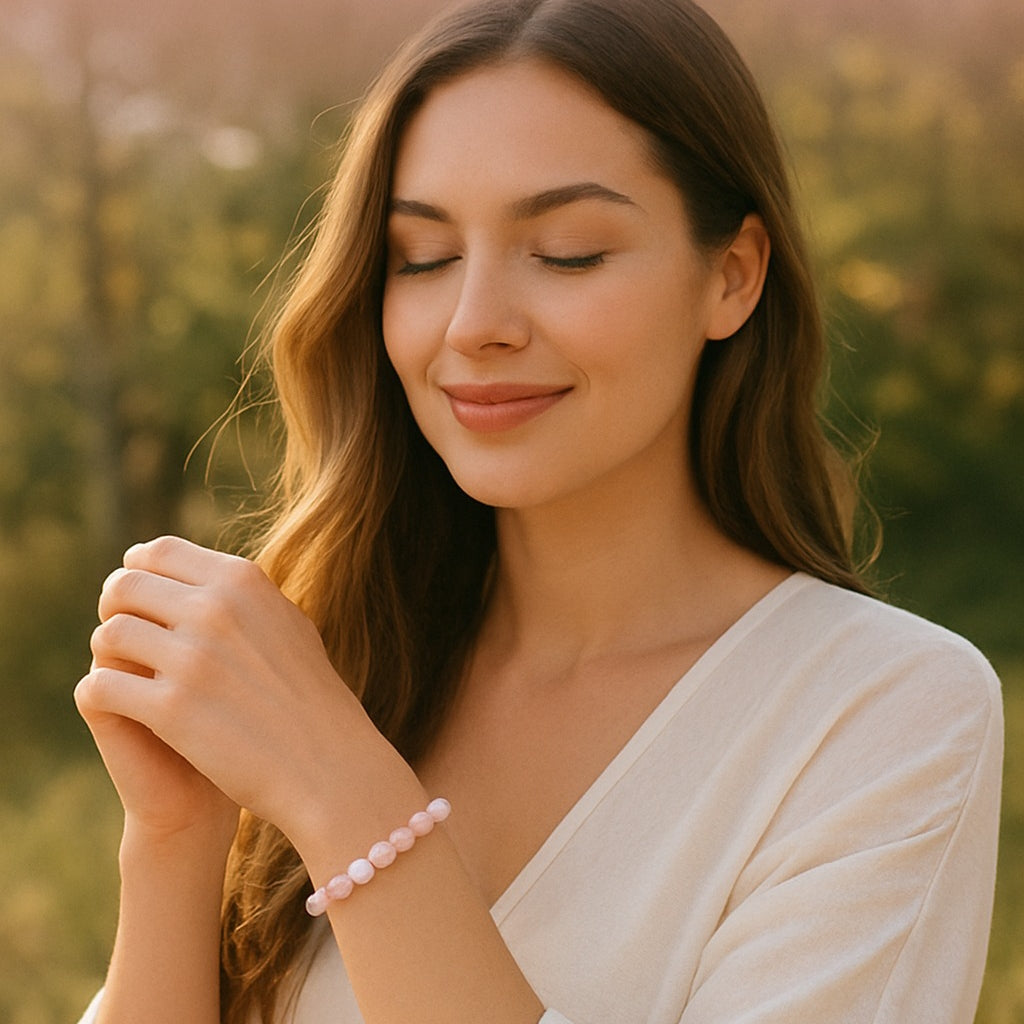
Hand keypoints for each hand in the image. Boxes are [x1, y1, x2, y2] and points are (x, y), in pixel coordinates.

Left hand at [75, 536, 396, 847]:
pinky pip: (100, 686)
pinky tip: (122, 707)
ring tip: (126, 675)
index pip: (159, 551)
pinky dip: (103, 694)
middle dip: (115, 611)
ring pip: (108, 634)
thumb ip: (243, 597)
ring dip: (109, 655)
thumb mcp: (288, 625)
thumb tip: (199, 576)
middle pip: (124, 586)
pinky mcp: (171, 708)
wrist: (327, 765)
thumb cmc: (310, 699)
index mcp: (244, 581)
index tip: (135, 598)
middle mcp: (216, 609)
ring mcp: (193, 658)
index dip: (136, 571)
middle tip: (125, 640)